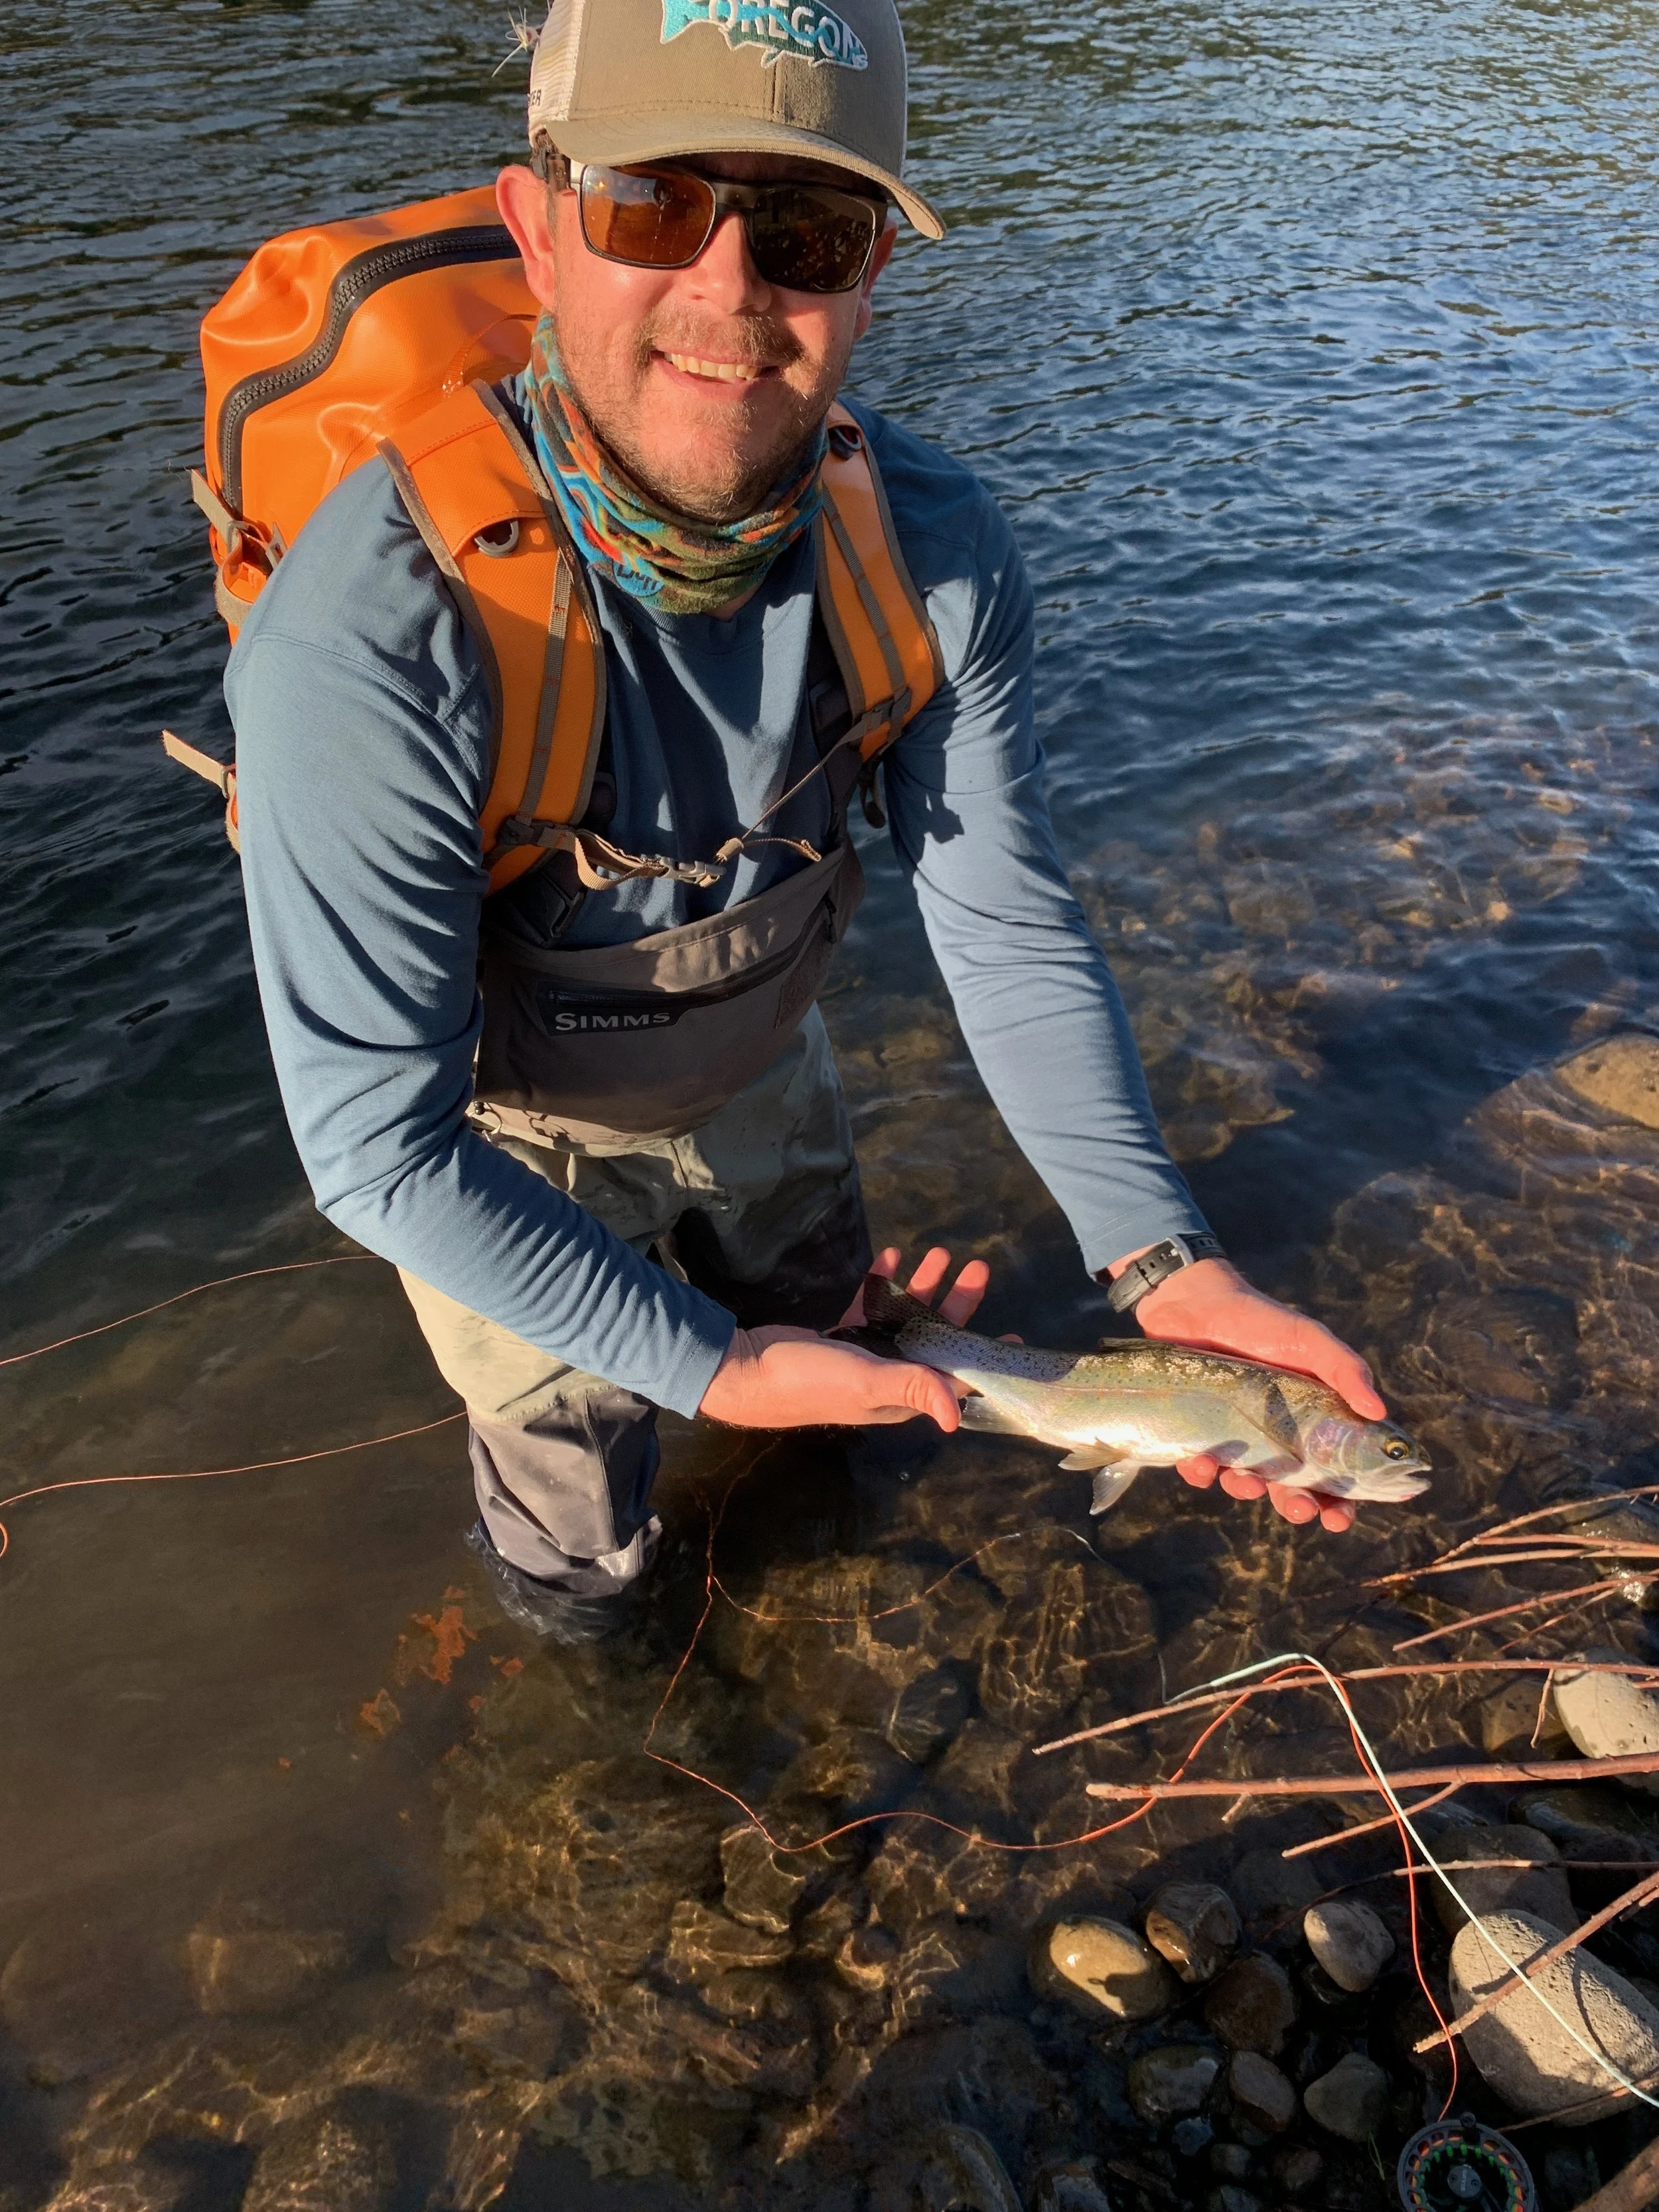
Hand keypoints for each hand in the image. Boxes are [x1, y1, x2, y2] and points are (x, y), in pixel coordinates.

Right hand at [698, 1246, 989, 1431]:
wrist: (744, 1369)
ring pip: (906, 1316)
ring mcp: (864, 1352)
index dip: (984, 1359)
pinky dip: (883, 1282)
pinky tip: (890, 1255)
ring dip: (923, 1286)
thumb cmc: (809, 1380)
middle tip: (978, 1266)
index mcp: (900, 1396)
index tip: (1015, 1338)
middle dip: (959, 1303)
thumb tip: (955, 1418)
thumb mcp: (866, 1382)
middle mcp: (888, 1375)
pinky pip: (871, 1304)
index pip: (953, 1378)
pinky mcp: (840, 1332)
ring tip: (940, 1252)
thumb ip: (912, 1388)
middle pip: (936, 1337)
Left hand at [1127, 1255, 1384, 1534]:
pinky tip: (1199, 1463)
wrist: (1195, 1301)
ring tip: (1245, 1482)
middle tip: (1297, 1508)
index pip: (1337, 1473)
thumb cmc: (1260, 1320)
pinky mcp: (1200, 1434)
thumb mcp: (1309, 1340)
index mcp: (1315, 1421)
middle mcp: (1279, 1436)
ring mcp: (1239, 1437)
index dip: (1342, 1502)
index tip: (1340, 1518)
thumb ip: (1344, 1371)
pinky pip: (1202, 1468)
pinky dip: (1201, 1473)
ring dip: (1248, 1493)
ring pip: (1248, 1485)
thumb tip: (1378, 1412)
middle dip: (1298, 1508)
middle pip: (1295, 1490)